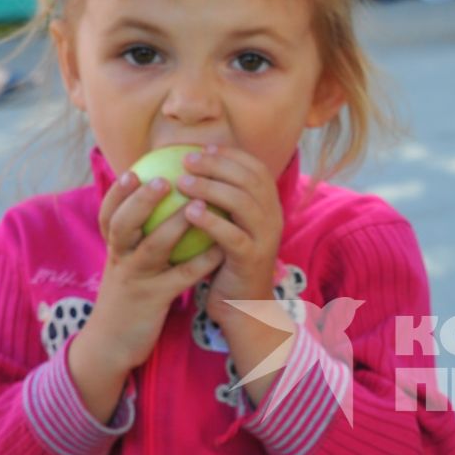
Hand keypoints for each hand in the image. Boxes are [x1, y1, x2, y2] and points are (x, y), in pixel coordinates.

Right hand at [76, 169, 224, 384]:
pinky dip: (200, 261)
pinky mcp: (153, 300)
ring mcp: (135, 280)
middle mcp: (119, 260)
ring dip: (173, 224)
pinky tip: (219, 248)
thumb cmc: (125, 298)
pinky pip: (180, 276)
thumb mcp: (123, 266)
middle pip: (123, 224)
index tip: (132, 170)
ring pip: (152, 247)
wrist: (111, 344)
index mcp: (113, 250)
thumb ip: (134, 240)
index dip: (117, 193)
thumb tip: (151, 208)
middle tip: (162, 178)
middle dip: (140, 200)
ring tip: (195, 204)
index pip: (108, 215)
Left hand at [163, 146, 285, 314]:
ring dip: (210, 188)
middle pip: (249, 179)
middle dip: (217, 164)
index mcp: (269, 206)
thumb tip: (190, 166)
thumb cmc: (225, 262)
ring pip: (242, 202)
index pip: (256, 169)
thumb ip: (219, 200)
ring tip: (182, 183)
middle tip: (186, 160)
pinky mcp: (252, 259)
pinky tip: (189, 212)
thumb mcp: (228, 225)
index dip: (230, 155)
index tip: (202, 149)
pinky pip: (232, 235)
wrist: (243, 305)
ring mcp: (265, 238)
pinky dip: (211, 221)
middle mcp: (272, 218)